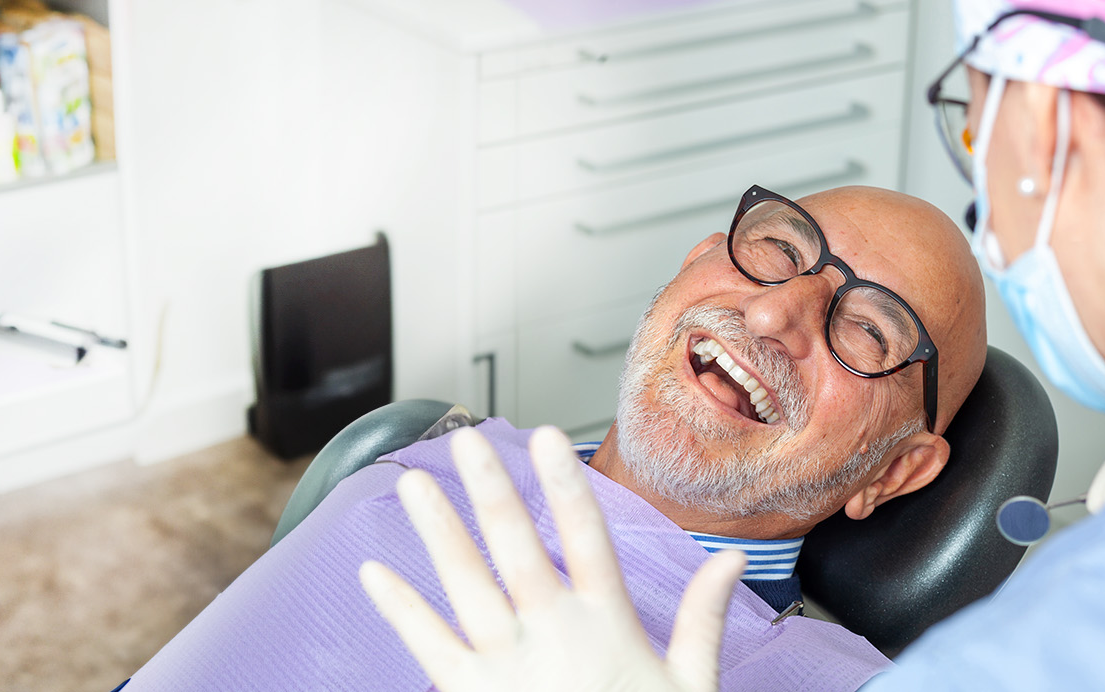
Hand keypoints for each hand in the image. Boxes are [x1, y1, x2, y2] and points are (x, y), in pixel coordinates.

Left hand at [358, 426, 747, 691]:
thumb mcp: (689, 684)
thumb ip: (701, 618)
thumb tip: (730, 561)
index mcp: (607, 624)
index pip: (587, 538)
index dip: (567, 485)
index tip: (548, 438)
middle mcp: (553, 634)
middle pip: (517, 547)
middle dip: (492, 490)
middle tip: (468, 442)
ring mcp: (506, 665)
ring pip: (466, 585)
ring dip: (439, 532)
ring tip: (416, 485)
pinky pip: (428, 646)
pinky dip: (400, 609)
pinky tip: (374, 573)